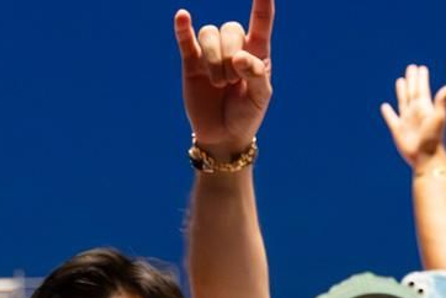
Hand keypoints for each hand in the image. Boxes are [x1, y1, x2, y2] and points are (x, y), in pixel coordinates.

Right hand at [174, 0, 272, 157]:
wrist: (223, 136)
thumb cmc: (247, 114)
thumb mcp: (260, 97)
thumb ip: (255, 74)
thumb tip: (238, 57)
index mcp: (256, 51)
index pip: (261, 21)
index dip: (262, 4)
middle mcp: (233, 47)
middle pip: (229, 29)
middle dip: (229, 56)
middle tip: (231, 83)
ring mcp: (211, 54)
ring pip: (209, 33)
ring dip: (214, 59)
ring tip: (219, 84)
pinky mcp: (192, 63)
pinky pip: (186, 40)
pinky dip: (183, 28)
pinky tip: (182, 17)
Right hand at [380, 64, 445, 173]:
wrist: (426, 157)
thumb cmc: (434, 137)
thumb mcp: (439, 115)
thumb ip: (443, 99)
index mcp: (424, 107)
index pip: (422, 88)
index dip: (421, 78)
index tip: (421, 68)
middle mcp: (415, 112)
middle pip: (412, 92)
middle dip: (411, 80)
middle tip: (411, 67)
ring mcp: (406, 121)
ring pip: (402, 102)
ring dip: (401, 91)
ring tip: (400, 81)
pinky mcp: (397, 130)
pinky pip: (391, 118)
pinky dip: (387, 112)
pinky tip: (385, 107)